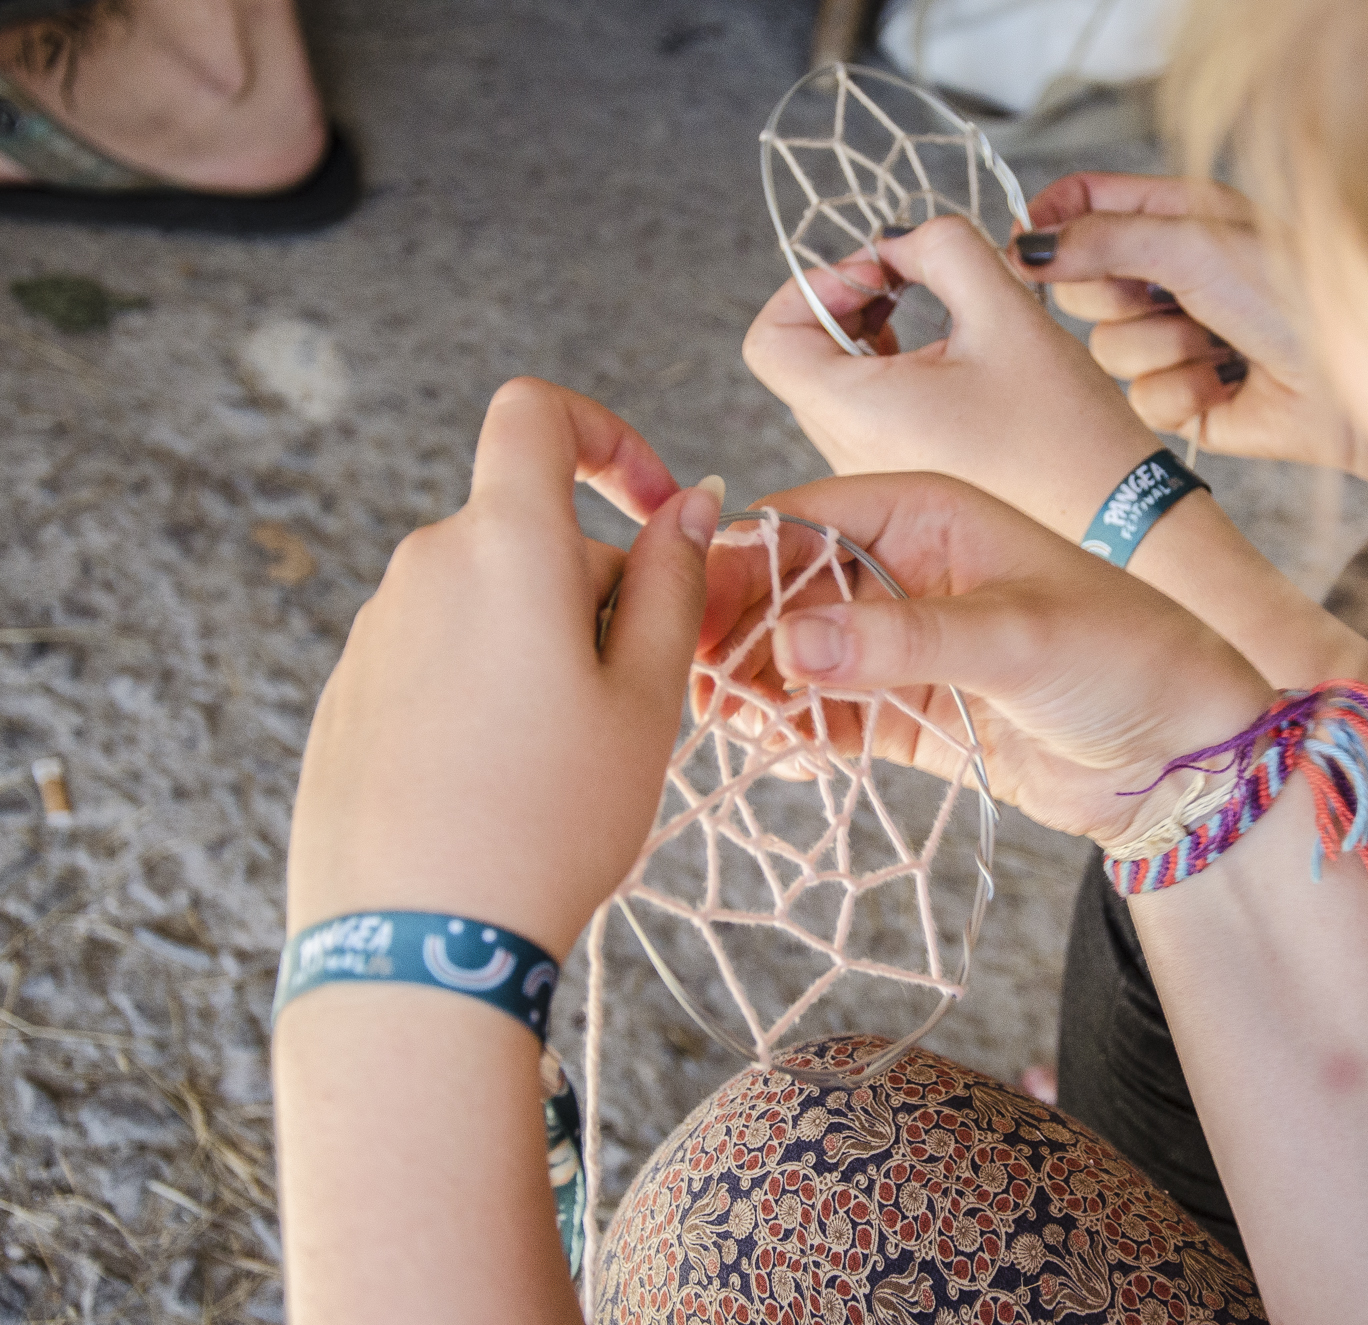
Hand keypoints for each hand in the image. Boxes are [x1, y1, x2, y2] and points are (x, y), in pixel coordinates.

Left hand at [287, 378, 720, 956]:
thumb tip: (688, 502)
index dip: (606, 436)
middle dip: (599, 588)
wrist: (417, 947)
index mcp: (503, 545)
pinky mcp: (346, 698)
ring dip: (543, 643)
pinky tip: (504, 786)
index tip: (654, 508)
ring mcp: (373, 635)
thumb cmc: (552, 818)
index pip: (535, 413)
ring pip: (486, 599)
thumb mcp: (649, 699)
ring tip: (570, 759)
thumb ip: (673, 582)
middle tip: (640, 698)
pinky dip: (486, 688)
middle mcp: (422, 567)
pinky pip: (437, 657)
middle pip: (528, 531)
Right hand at [698, 473, 1275, 846]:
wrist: (1187, 753)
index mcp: (925, 511)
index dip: (737, 564)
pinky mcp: (908, 712)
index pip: (800, 522)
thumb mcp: (1019, 636)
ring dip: (753, 687)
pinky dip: (795, 732)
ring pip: (795, 657)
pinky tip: (776, 753)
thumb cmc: (1128, 656)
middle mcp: (901, 568)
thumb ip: (905, 640)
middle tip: (690, 684)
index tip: (686, 617)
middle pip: (782, 590)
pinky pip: (827, 715)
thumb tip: (789, 645)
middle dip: (732, 632)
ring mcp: (900, 643)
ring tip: (720, 725)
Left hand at [742, 217, 1162, 537]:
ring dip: (867, 338)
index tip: (881, 274)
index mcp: (857, 412)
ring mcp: (872, 475)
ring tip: (932, 317)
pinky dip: (889, 374)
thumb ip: (941, 247)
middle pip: (798, 360)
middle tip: (909, 282)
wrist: (1117, 518)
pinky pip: (865, 417)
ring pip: (832, 388)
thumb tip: (898, 242)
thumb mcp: (1006, 310)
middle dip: (845, 304)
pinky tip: (948, 360)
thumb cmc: (1065, 429)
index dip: (810, 288)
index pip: (768, 340)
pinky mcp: (904, 482)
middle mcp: (848, 454)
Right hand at [1012, 172, 1367, 494]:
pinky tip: (1226, 385)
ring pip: (1105, 352)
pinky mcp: (1183, 403)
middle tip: (1169, 296)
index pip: (1082, 205)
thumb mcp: (1190, 243)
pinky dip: (1180, 394)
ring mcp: (1172, 342)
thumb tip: (1024, 245)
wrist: (1352, 382)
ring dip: (1161, 350)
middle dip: (1119, 297)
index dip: (1050, 223)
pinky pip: (1139, 401)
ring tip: (1218, 345)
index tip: (1029, 244)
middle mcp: (1169, 278)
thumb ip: (1100, 239)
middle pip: (1080, 286)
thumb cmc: (1292, 292)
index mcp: (1174, 220)